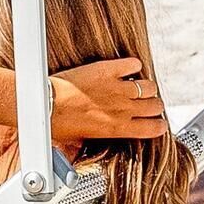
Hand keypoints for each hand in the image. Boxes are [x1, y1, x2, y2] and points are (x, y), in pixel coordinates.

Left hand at [50, 56, 166, 144]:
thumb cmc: (59, 124)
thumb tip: (100, 138)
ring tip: (139, 87)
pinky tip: (128, 69)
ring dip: (146, 87)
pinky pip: (132, 64)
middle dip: (154, 105)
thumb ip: (100, 137)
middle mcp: (122, 109)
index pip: (153, 128)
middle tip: (147, 104)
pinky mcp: (107, 69)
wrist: (45, 104)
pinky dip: (133, 65)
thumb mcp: (84, 139)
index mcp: (118, 128)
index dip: (159, 125)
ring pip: (149, 86)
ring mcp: (117, 88)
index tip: (158, 122)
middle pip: (155, 105)